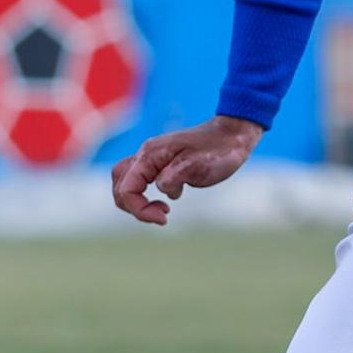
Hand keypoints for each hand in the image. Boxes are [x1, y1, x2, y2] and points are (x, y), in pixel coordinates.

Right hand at [113, 115, 264, 225]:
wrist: (233, 135)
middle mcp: (146, 154)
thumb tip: (162, 191)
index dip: (139, 209)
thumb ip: (173, 178)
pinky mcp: (162, 162)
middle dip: (134, 207)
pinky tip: (169, 200)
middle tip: (162, 215)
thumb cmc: (218, 150)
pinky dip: (146, 195)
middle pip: (119, 185)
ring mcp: (153, 158)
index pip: (126, 189)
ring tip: (161, 211)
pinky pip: (140, 180)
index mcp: (150, 155)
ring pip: (126, 181)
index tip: (165, 218)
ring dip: (136, 201)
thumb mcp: (197, 166)